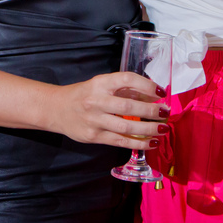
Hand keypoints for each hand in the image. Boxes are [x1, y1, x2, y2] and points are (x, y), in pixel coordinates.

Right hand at [42, 72, 166, 149]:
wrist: (56, 109)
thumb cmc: (83, 95)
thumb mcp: (101, 85)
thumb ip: (124, 89)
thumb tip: (153, 96)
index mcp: (100, 83)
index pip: (126, 79)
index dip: (146, 85)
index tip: (161, 92)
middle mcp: (96, 100)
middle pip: (129, 106)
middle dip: (151, 111)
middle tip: (166, 113)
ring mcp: (94, 120)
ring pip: (126, 127)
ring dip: (149, 129)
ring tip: (163, 129)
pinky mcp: (94, 136)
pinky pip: (120, 141)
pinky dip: (138, 143)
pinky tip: (152, 143)